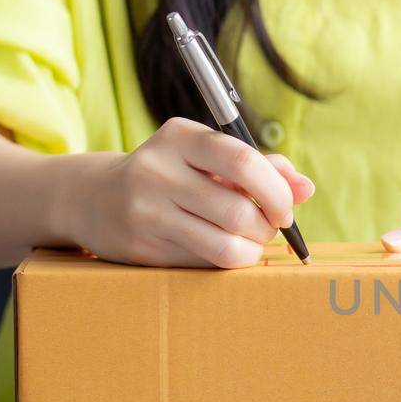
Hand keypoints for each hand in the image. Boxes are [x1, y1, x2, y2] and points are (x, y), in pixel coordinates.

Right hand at [60, 117, 314, 267]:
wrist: (94, 199)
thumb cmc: (170, 174)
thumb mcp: (206, 157)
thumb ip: (260, 167)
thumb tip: (306, 188)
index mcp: (179, 137)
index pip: (242, 161)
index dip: (276, 190)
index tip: (286, 208)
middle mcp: (157, 171)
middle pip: (238, 210)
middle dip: (267, 227)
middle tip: (268, 228)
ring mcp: (146, 211)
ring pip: (224, 245)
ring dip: (251, 250)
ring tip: (250, 242)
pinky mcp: (142, 247)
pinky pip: (204, 264)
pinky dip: (228, 263)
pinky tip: (225, 252)